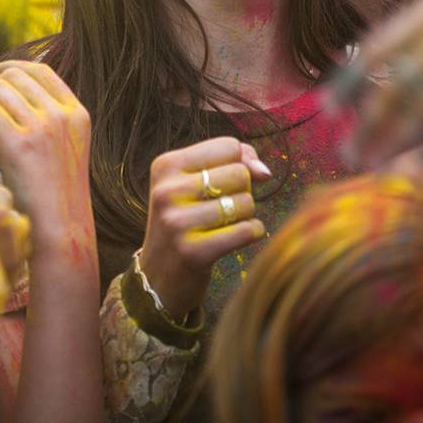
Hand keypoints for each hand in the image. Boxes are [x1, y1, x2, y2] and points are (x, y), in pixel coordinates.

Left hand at [0, 61, 91, 251]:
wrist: (60, 232)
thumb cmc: (56, 197)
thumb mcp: (66, 150)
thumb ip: (51, 122)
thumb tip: (20, 94)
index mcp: (78, 114)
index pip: (42, 71)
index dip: (13, 66)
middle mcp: (62, 116)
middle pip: (15, 77)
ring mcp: (42, 127)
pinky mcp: (18, 143)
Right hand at [135, 136, 270, 317]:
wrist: (159, 276)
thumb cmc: (185, 221)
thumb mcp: (193, 183)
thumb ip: (232, 163)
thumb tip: (264, 171)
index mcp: (165, 165)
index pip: (228, 146)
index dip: (239, 163)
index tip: (225, 182)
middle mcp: (167, 191)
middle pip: (240, 173)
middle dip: (242, 191)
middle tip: (221, 207)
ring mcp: (177, 222)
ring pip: (246, 202)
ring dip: (245, 215)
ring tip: (223, 225)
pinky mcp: (193, 252)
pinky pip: (247, 230)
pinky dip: (251, 233)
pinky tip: (234, 239)